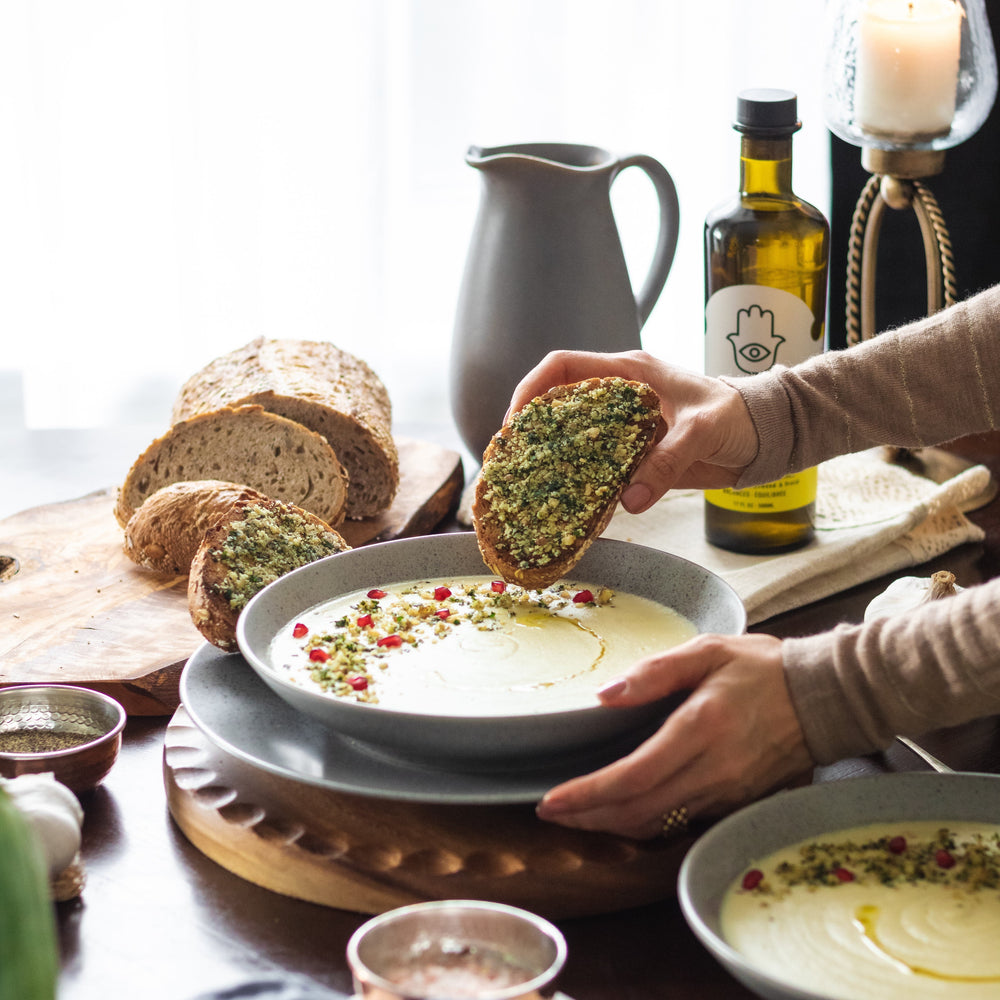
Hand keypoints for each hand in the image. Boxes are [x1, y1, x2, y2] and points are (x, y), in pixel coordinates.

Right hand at [507, 350, 757, 512]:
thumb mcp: (703, 432)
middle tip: (513, 461)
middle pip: (558, 403)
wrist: (766, 436)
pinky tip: (572, 503)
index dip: (531, 389)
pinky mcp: (635, 454)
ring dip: (553, 458)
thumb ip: (667, 461)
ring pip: (574, 437)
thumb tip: (631, 500)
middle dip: (532, 429)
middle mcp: (620, 395)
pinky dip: (583, 483)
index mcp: (630, 372)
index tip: (515, 422)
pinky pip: (599, 466)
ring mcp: (625, 426)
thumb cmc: (739, 416)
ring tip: (531, 485)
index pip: (562, 367)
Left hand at [534, 633, 813, 839]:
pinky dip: (645, 820)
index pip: (635, 776)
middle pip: (639, 811)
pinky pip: (681, 820)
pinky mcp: (737, 801)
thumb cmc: (764, 667)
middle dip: (588, 818)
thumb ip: (654, 673)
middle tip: (551, 812)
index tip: (551, 801)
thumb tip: (605, 695)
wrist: (827, 697)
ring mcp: (728, 792)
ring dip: (612, 824)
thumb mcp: (707, 651)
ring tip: (576, 813)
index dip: (588, 794)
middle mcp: (714, 769)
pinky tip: (623, 808)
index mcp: (702, 727)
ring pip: (659, 824)